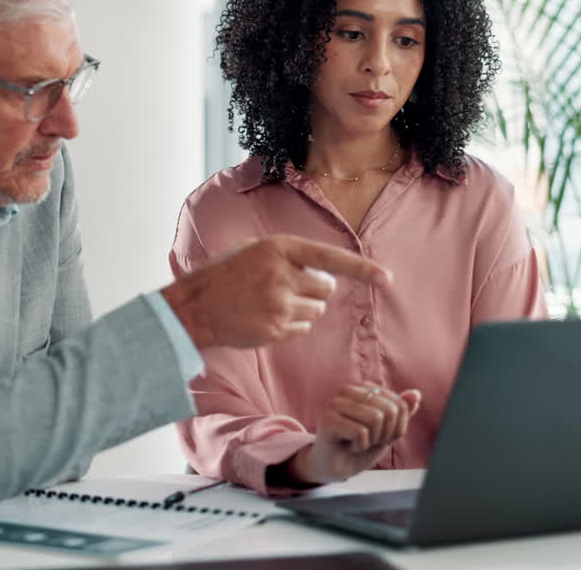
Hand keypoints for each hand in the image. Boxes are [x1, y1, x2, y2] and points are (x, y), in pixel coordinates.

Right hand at [161, 235, 391, 348]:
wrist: (193, 307)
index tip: (387, 278)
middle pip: (326, 289)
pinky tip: (265, 318)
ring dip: (303, 309)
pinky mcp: (274, 331)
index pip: (331, 259)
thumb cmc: (223, 274)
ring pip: (316, 312)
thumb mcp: (253, 249)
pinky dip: (291, 326)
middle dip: (315, 290)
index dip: (363, 269)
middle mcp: (282, 276)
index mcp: (278, 249)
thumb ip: (289, 257)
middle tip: (287, 288)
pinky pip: (302, 330)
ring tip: (272, 303)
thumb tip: (328, 277)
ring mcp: (278, 306)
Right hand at [289, 386, 421, 484]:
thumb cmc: (360, 445)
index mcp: (365, 388)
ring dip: (372, 439)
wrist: (336, 466)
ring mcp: (336, 403)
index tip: (380, 435)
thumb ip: (401, 411)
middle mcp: (349, 390)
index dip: (397, 428)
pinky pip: (360, 432)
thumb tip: (415, 394)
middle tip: (368, 440)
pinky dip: (360, 446)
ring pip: (375, 418)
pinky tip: (348, 446)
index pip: (400, 405)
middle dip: (384, 434)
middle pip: (389, 410)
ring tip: (358, 442)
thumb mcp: (388, 429)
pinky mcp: (327, 419)